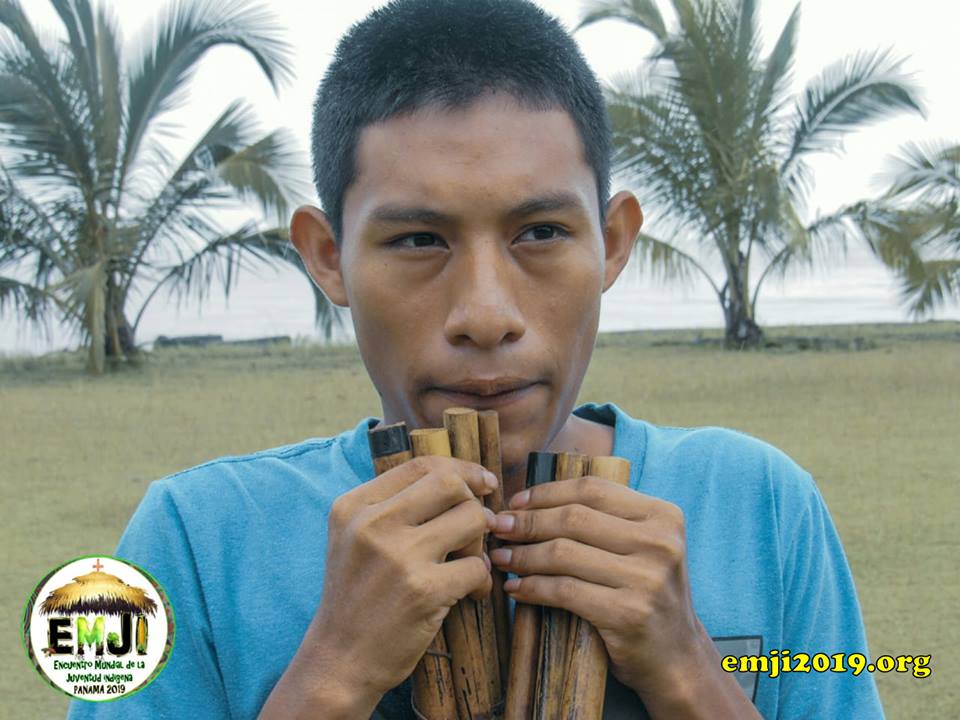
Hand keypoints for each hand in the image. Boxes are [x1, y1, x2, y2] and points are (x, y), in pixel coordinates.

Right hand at [297, 457, 497, 704]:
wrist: (339, 662)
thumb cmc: (356, 598)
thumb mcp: (354, 539)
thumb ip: (393, 506)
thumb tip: (461, 481)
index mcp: (354, 506)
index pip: (421, 465)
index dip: (461, 470)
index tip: (482, 484)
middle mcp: (372, 524)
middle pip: (450, 484)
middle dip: (474, 503)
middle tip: (480, 527)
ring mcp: (398, 556)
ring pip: (471, 519)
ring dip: (481, 543)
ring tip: (470, 565)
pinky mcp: (423, 591)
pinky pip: (478, 567)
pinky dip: (482, 581)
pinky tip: (470, 594)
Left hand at [489, 476, 708, 700]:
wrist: (676, 658)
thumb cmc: (646, 595)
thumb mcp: (640, 547)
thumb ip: (603, 520)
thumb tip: (530, 501)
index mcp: (662, 516)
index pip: (592, 489)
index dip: (547, 493)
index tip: (515, 502)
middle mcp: (660, 542)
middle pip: (574, 518)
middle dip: (527, 521)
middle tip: (497, 528)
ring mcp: (647, 578)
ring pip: (564, 553)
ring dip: (523, 555)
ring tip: (500, 558)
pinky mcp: (629, 613)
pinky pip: (565, 591)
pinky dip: (532, 587)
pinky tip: (515, 589)